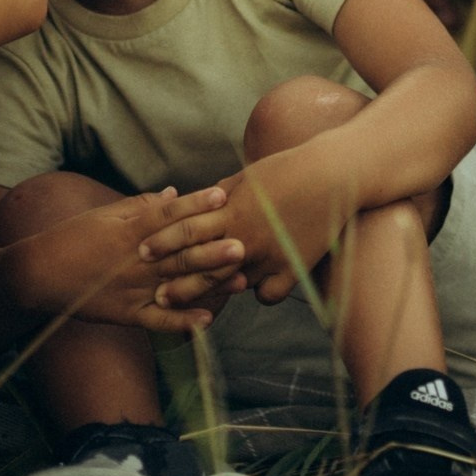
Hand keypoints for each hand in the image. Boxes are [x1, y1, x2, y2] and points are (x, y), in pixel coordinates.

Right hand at [8, 187, 247, 333]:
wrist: (39, 273)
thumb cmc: (73, 237)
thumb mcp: (106, 214)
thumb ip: (141, 205)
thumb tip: (173, 193)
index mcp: (130, 230)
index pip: (168, 215)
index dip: (195, 204)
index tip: (221, 195)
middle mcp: (135, 259)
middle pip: (180, 252)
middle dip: (212, 248)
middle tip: (244, 242)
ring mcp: (132, 288)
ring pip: (176, 285)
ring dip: (208, 282)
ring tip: (238, 278)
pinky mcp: (126, 314)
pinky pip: (158, 320)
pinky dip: (182, 322)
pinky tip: (207, 321)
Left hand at [150, 146, 358, 305]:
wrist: (333, 175)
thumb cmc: (288, 168)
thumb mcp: (247, 178)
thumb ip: (222, 196)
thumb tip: (200, 204)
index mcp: (231, 210)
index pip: (187, 230)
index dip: (163, 243)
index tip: (143, 252)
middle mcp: (246, 237)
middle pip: (202, 266)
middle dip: (178, 283)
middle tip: (159, 297)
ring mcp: (269, 256)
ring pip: (231, 285)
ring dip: (211, 296)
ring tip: (194, 307)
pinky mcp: (292, 268)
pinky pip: (268, 293)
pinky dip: (259, 293)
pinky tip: (253, 289)